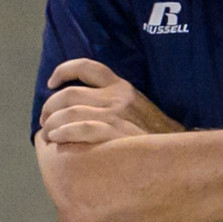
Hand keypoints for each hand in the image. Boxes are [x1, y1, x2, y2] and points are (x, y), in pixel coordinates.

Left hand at [37, 59, 182, 147]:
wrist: (177, 153)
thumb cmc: (155, 137)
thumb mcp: (138, 110)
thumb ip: (115, 105)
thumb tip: (85, 110)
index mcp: (121, 87)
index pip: (87, 68)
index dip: (64, 71)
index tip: (51, 83)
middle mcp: (116, 98)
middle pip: (69, 94)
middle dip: (50, 106)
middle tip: (45, 121)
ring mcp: (114, 115)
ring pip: (69, 111)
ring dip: (52, 123)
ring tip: (48, 134)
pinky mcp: (113, 133)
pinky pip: (79, 128)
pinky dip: (63, 133)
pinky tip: (57, 139)